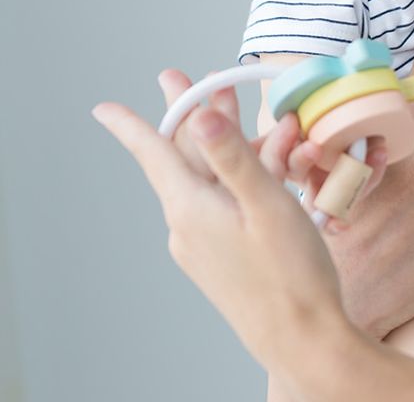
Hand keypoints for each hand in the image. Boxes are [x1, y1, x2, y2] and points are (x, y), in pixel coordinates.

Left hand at [92, 98, 350, 377]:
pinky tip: (278, 170)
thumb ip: (234, 157)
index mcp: (191, 208)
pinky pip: (226, 203)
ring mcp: (203, 244)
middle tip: (201, 83)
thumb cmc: (289, 271)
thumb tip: (202, 117)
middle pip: (187, 158)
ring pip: (213, 179)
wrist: (301, 337)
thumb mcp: (266, 203)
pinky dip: (246, 178)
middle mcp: (187, 226)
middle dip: (198, 118)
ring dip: (237, 147)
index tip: (104, 108)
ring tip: (276, 129)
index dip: (131, 125)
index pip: (154, 153)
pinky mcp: (222, 256)